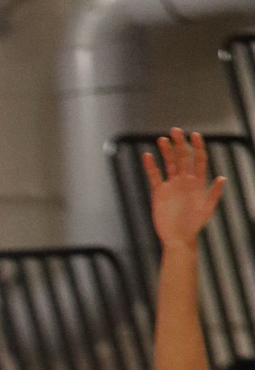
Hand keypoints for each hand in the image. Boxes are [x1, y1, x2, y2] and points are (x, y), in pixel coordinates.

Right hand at [145, 129, 224, 249]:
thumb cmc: (194, 225)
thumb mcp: (207, 209)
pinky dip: (151, 166)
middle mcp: (185, 180)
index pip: (198, 159)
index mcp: (198, 181)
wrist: (178, 238)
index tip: (194, 135)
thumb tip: (222, 178)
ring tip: (162, 140)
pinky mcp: (159, 192)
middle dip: (180, 143)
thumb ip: (214, 193)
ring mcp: (172, 185)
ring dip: (166, 151)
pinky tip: (147, 156)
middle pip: (183, 157)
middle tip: (175, 131)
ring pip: (169, 163)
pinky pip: (154, 176)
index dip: (197, 146)